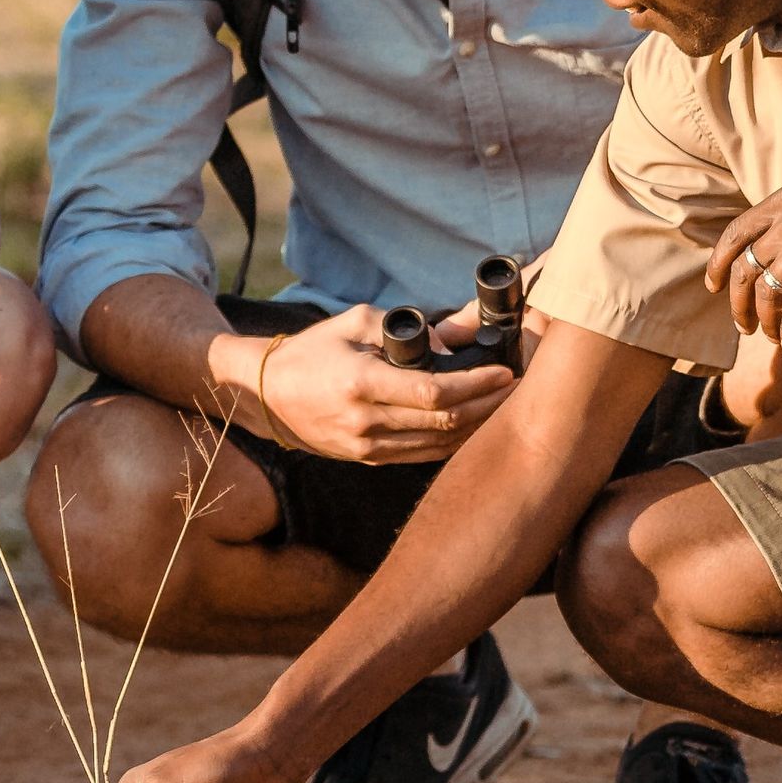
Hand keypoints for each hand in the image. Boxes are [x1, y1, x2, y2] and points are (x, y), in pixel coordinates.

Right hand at [239, 305, 515, 463]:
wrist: (266, 395)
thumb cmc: (309, 351)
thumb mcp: (351, 323)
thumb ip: (400, 328)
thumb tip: (447, 340)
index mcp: (361, 384)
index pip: (434, 393)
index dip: (475, 385)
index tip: (504, 372)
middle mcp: (365, 422)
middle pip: (444, 422)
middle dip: (487, 404)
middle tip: (515, 388)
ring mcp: (366, 447)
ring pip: (438, 445)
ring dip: (476, 427)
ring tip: (503, 406)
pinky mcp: (367, 459)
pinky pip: (421, 456)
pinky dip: (452, 442)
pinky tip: (472, 427)